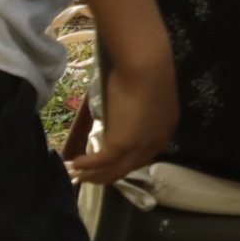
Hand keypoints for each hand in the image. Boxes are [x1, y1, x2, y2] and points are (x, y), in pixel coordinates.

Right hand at [69, 35, 176, 186]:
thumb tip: (122, 115)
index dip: (127, 161)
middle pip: (131, 167)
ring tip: (79, 176)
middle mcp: (156, 143)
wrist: (146, 64)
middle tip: (92, 175)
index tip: (112, 162)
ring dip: (96, 176)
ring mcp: (140, 146)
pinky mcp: (123, 145)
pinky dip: (88, 165)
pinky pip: (102, 162)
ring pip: (116, 170)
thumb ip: (138, 113)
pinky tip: (74, 164)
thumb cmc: (146, 69)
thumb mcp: (146, 97)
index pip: (145, 155)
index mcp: (165, 130)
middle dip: (109, 174)